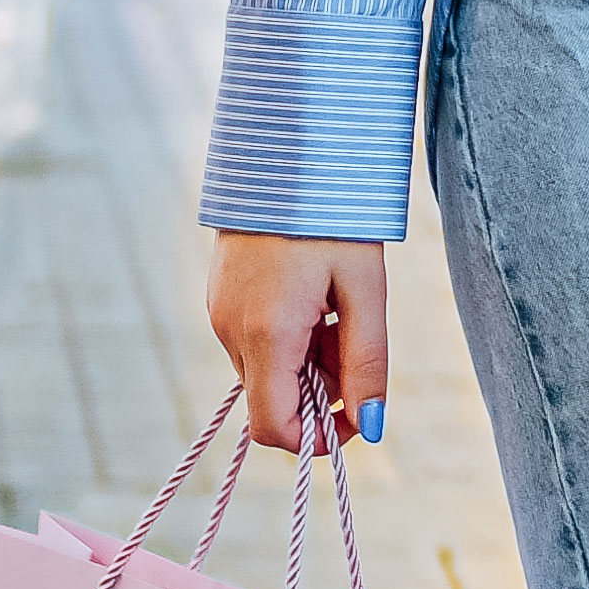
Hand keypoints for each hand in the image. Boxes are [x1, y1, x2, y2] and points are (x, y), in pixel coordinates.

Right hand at [208, 227, 387, 451]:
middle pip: (274, 398)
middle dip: (321, 390)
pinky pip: (256, 340)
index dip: (315, 439)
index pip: (273, 427)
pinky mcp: (220, 297)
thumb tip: (369, 426)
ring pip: (267, 369)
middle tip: (356, 339)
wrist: (286, 150)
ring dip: (308, 361)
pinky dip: (290, 338)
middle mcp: (231, 331)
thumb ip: (367, 363)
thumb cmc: (332, 218)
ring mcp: (220, 313)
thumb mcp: (365, 291)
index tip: (354, 419)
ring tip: (340, 307)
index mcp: (266, 335)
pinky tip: (316, 296)